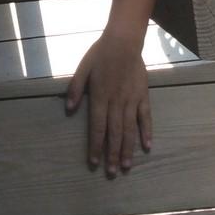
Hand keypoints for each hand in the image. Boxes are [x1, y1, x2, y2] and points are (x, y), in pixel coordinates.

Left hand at [66, 32, 151, 175]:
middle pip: (114, 132)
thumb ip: (75, 88)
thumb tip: (68, 109)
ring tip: (126, 166)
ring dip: (128, 148)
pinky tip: (147, 146)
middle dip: (112, 154)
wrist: (123, 41)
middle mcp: (116, 101)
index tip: (94, 163)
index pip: (97, 126)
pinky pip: (146, 117)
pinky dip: (146, 132)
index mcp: (100, 96)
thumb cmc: (100, 54)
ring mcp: (131, 99)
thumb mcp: (83, 68)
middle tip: (111, 173)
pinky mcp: (143, 95)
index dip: (95, 146)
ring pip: (129, 128)